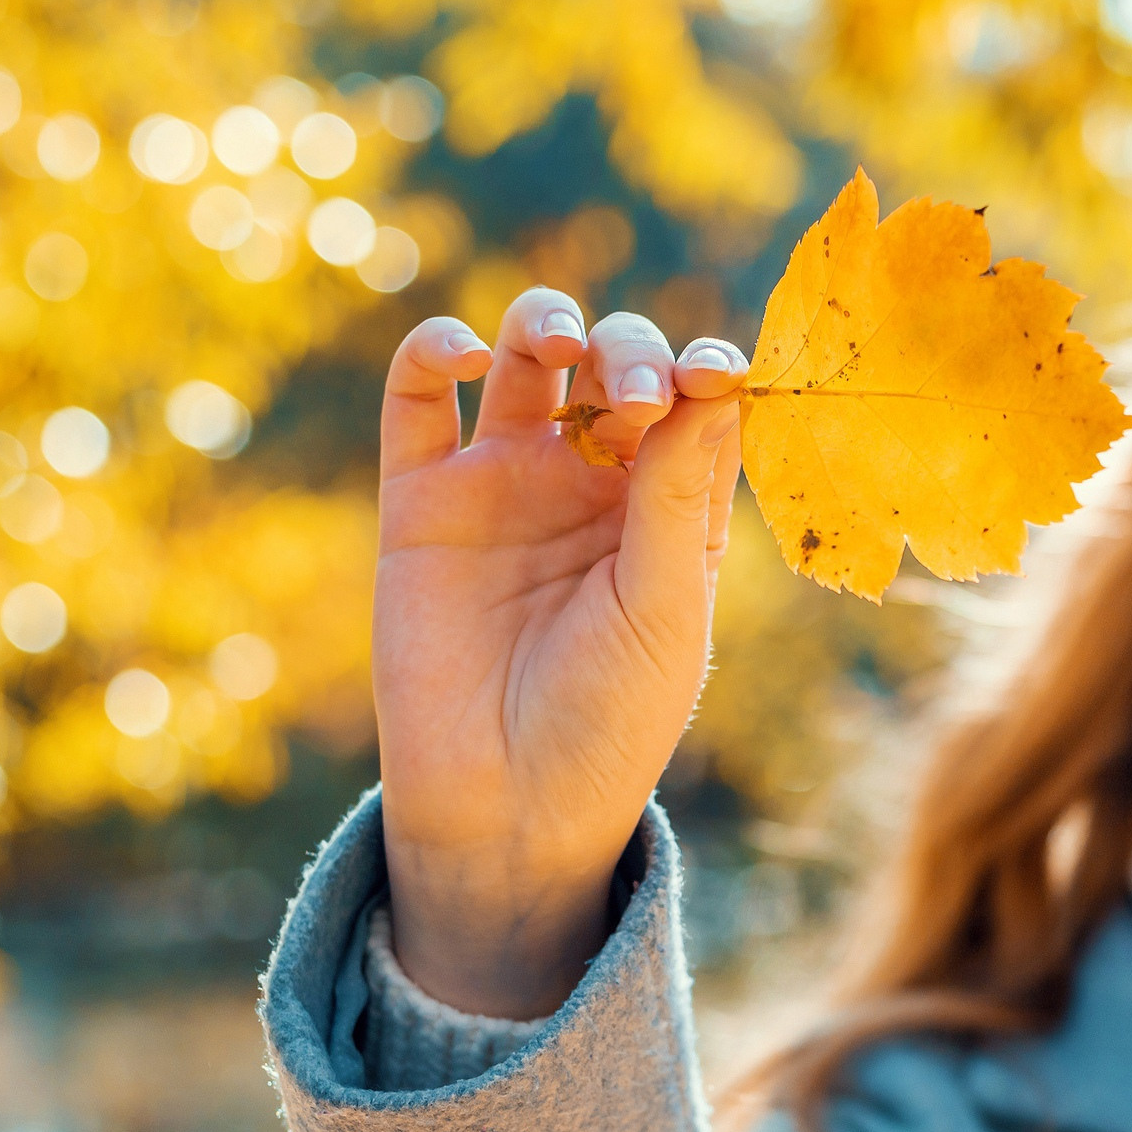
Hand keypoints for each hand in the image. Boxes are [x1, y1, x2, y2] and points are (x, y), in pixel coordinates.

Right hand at [372, 286, 745, 1017]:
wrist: (505, 808)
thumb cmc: (608, 722)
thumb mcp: (665, 611)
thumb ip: (675, 496)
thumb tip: (711, 379)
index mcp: (666, 507)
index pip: (694, 403)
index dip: (704, 368)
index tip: (714, 372)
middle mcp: (589, 482)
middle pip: (616, 362)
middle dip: (633, 352)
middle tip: (638, 396)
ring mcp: (504, 483)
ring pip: (525, 357)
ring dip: (547, 323)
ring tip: (563, 348)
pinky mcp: (421, 499)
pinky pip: (417, 399)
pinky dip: (434, 351)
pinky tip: (463, 354)